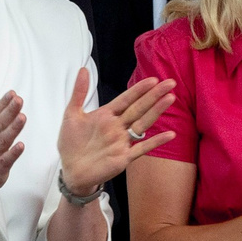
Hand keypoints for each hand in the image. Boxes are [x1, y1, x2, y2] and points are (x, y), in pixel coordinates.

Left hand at [56, 70, 174, 196]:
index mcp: (107, 115)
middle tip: (170, 83)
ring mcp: (122, 141)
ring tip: (170, 99)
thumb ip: (79, 93)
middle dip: (154, 95)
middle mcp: (117, 126)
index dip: (139, 89)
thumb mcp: (72, 115)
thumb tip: (83, 69)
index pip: (127, 99)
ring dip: (156, 112)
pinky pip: (142, 148)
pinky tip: (170, 134)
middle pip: (139, 108)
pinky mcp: (124, 157)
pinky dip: (156, 141)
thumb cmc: (71, 144)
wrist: (70, 171)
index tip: (153, 79)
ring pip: (143, 123)